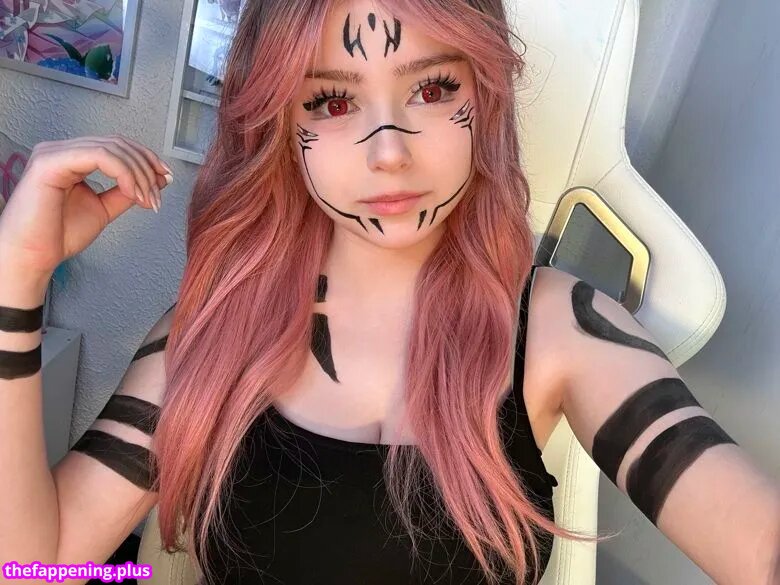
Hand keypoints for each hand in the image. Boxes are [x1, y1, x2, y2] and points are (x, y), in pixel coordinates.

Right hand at [0, 135, 172, 277]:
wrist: (34, 256)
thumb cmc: (58, 235)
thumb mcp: (104, 209)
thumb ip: (126, 192)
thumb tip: (156, 180)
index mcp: (71, 158)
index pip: (116, 145)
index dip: (145, 158)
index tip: (165, 178)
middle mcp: (62, 151)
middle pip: (117, 144)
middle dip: (146, 168)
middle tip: (157, 194)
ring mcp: (54, 153)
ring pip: (112, 148)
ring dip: (138, 174)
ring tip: (146, 199)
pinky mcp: (50, 162)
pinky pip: (99, 156)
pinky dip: (124, 174)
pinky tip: (132, 193)